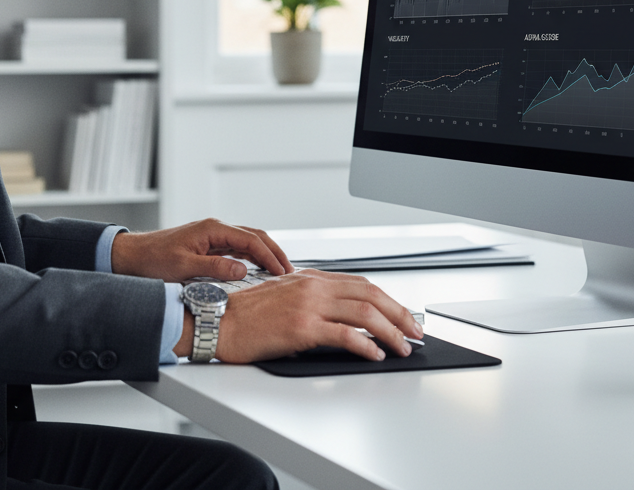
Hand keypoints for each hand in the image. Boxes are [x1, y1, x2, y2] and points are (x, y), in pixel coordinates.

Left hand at [111, 218, 292, 282]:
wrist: (131, 257)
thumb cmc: (152, 260)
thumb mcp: (183, 266)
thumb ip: (214, 268)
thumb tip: (243, 270)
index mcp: (212, 229)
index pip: (251, 239)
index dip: (270, 255)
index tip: (283, 272)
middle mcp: (215, 229)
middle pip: (254, 236)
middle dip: (274, 252)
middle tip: (289, 271)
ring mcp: (212, 237)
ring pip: (248, 242)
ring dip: (265, 254)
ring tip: (280, 272)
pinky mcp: (208, 246)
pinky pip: (237, 249)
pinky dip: (252, 257)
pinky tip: (259, 269)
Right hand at [206, 269, 422, 362]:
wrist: (218, 322)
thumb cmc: (246, 316)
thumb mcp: (283, 298)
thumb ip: (311, 300)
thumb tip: (340, 318)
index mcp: (308, 277)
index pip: (360, 283)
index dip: (387, 299)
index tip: (402, 315)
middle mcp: (311, 286)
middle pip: (369, 293)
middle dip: (398, 313)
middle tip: (415, 331)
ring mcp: (307, 305)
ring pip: (363, 312)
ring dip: (390, 331)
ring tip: (402, 346)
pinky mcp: (301, 327)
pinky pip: (344, 334)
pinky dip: (365, 345)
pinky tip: (375, 354)